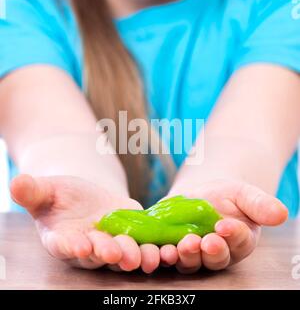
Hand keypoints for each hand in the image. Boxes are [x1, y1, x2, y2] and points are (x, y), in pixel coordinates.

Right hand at [10, 174, 159, 272]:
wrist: (84, 196)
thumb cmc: (60, 195)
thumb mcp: (46, 190)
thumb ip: (32, 191)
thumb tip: (15, 182)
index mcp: (63, 239)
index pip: (64, 246)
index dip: (71, 247)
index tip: (79, 246)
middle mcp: (88, 248)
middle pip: (97, 256)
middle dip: (107, 254)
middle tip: (116, 253)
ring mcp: (112, 243)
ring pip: (123, 255)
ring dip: (135, 256)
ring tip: (146, 256)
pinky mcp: (131, 234)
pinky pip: (142, 243)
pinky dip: (152, 246)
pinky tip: (164, 247)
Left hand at [158, 180, 287, 272]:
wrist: (200, 193)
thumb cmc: (226, 196)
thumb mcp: (244, 194)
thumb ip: (260, 204)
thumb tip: (281, 213)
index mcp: (238, 242)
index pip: (238, 242)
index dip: (233, 235)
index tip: (225, 225)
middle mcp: (215, 252)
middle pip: (214, 258)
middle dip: (209, 251)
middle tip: (204, 241)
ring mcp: (193, 252)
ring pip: (190, 261)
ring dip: (186, 256)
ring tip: (181, 246)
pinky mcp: (172, 246)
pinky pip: (168, 255)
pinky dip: (164, 254)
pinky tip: (161, 248)